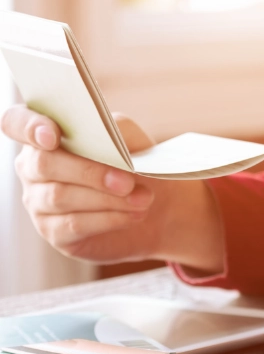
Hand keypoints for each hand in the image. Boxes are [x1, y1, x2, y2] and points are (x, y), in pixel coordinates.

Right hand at [1, 105, 224, 272]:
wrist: (158, 210)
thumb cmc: (136, 168)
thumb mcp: (133, 142)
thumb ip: (116, 129)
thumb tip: (103, 134)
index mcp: (45, 135)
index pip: (16, 122)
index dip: (29, 127)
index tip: (52, 137)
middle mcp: (32, 167)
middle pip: (44, 164)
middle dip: (89, 172)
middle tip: (127, 182)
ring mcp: (38, 201)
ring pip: (60, 196)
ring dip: (107, 198)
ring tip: (142, 199)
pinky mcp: (53, 231)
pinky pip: (73, 224)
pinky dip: (108, 219)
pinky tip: (133, 215)